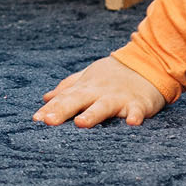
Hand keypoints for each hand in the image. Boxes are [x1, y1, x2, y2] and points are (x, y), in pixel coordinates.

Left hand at [35, 54, 166, 126]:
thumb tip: (46, 98)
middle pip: (78, 101)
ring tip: (81, 123)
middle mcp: (99, 92)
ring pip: (104, 106)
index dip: (50, 109)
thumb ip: (68, 88)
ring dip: (93, 114)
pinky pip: (137, 111)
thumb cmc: (114, 75)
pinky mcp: (139, 103)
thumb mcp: (88, 78)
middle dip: (62, 110)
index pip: (64, 98)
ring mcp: (119, 97)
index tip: (36, 120)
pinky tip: (132, 124)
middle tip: (48, 121)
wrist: (149, 62)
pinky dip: (135, 116)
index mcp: (85, 87)